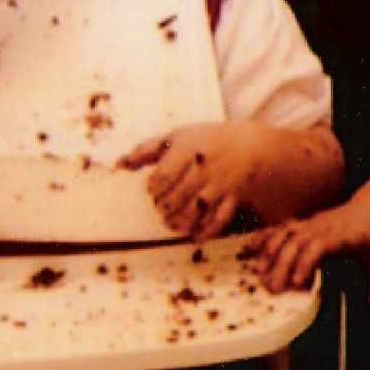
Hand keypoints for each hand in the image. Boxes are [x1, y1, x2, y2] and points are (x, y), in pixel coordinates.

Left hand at [118, 123, 259, 240]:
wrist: (250, 146)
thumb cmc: (207, 141)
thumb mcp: (178, 137)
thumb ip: (147, 150)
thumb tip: (118, 164)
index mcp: (190, 148)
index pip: (164, 175)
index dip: (153, 188)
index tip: (153, 189)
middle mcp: (206, 167)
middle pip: (176, 197)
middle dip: (164, 206)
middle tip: (162, 205)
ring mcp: (221, 184)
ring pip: (195, 211)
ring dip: (179, 222)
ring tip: (172, 221)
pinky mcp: (233, 198)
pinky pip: (218, 220)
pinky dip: (204, 231)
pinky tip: (193, 233)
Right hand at [249, 201, 369, 306]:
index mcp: (343, 234)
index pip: (320, 245)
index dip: (306, 261)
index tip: (297, 282)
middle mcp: (324, 226)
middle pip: (298, 242)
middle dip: (282, 264)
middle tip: (271, 287)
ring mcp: (312, 223)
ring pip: (286, 233)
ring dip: (269, 251)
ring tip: (257, 271)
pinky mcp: (304, 223)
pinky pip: (280, 228)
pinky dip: (263, 237)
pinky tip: (248, 248)